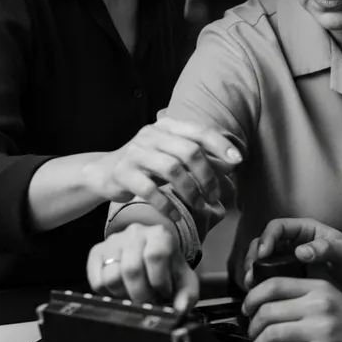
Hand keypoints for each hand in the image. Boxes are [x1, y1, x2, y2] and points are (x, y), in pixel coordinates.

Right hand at [82, 116, 241, 219]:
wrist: (104, 172)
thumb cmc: (147, 164)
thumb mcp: (173, 155)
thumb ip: (198, 157)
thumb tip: (231, 165)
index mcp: (168, 126)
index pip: (200, 131)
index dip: (221, 145)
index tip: (237, 161)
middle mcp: (152, 135)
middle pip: (189, 151)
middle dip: (207, 175)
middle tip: (214, 195)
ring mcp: (136, 152)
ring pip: (172, 169)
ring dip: (190, 190)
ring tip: (200, 205)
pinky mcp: (123, 172)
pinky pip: (149, 189)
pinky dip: (166, 204)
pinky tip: (176, 215)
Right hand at [87, 223, 198, 311]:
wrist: (151, 257)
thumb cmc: (168, 271)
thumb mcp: (184, 281)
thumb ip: (187, 295)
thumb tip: (181, 309)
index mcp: (160, 234)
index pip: (156, 255)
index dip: (159, 281)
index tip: (164, 294)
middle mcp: (135, 233)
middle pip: (132, 269)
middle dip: (141, 295)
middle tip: (148, 303)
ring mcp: (113, 241)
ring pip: (112, 277)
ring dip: (124, 295)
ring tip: (135, 296)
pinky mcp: (96, 252)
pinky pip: (97, 281)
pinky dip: (109, 294)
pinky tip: (122, 291)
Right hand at [243, 218, 341, 294]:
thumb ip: (327, 249)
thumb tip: (301, 251)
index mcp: (306, 230)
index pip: (278, 227)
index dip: (267, 238)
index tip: (263, 254)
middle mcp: (293, 242)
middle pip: (263, 242)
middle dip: (253, 256)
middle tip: (251, 273)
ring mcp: (289, 260)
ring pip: (261, 260)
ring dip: (252, 270)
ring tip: (251, 285)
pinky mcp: (288, 277)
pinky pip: (268, 277)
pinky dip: (260, 283)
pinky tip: (259, 295)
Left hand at [244, 278, 341, 341]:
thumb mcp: (330, 298)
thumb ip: (303, 296)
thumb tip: (266, 304)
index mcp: (318, 287)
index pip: (274, 284)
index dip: (252, 298)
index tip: (247, 309)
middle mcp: (318, 304)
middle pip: (268, 310)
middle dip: (252, 326)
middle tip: (251, 335)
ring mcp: (320, 328)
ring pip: (272, 334)